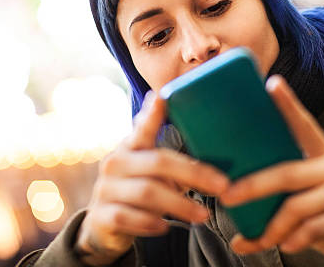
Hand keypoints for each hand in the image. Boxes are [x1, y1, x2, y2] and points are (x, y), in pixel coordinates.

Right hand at [75, 91, 229, 264]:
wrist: (104, 226)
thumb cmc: (140, 190)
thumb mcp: (152, 170)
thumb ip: (169, 155)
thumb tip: (202, 142)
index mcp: (130, 147)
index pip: (142, 128)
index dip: (151, 114)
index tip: (161, 98)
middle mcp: (115, 163)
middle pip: (158, 162)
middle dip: (194, 174)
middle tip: (222, 186)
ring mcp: (105, 189)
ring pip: (147, 192)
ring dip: (179, 205)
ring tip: (203, 215)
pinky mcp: (101, 215)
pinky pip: (128, 217)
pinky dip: (150, 223)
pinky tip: (165, 227)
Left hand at [220, 76, 323, 266]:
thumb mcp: (310, 203)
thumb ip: (281, 208)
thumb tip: (237, 237)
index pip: (304, 125)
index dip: (288, 104)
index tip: (272, 83)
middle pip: (287, 173)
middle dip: (253, 187)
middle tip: (227, 197)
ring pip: (297, 206)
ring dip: (274, 229)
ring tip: (262, 241)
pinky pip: (315, 226)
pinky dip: (297, 239)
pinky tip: (288, 246)